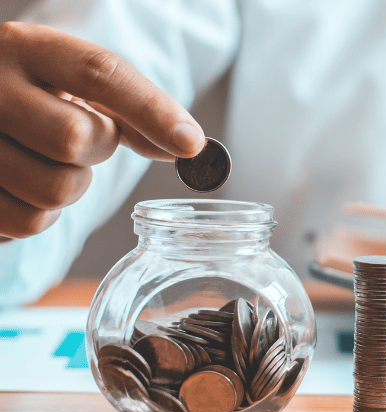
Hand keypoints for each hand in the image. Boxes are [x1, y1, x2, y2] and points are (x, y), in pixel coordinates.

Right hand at [0, 22, 204, 239]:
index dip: (152, 110)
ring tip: (48, 161)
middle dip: (97, 150)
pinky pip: (28, 222)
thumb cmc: (37, 100)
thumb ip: (133, 111)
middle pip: (76, 138)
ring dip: (71, 186)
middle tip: (83, 140)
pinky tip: (26, 186)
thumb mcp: (76, 88)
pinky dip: (42, 214)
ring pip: (56, 189)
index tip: (192, 143)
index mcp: (25, 47)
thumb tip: (187, 144)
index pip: (98, 73)